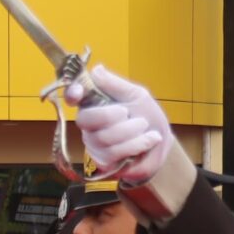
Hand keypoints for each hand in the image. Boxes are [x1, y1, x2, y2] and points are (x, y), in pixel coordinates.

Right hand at [67, 64, 187, 185]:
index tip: (78, 92)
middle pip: (85, 119)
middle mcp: (89, 125)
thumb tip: (95, 70)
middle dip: (110, 115)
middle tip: (128, 113)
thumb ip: (115, 84)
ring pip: (103, 137)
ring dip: (130, 130)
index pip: (73, 97)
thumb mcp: (136, 94)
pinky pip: (114, 153)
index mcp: (94, 104)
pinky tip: (149, 139)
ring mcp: (93, 145)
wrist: (162, 143)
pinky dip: (137, 144)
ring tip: (145, 127)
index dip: (71, 94)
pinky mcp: (103, 163)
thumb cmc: (147, 116)